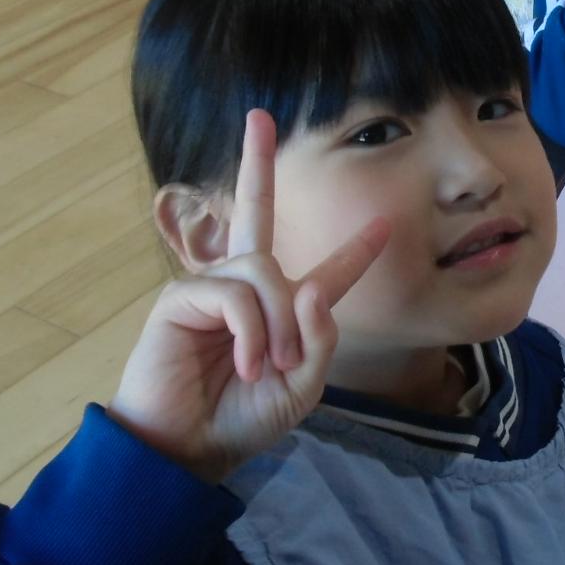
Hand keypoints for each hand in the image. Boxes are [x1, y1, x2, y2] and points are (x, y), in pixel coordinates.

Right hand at [109, 110, 390, 483]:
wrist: (189, 448)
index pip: (325, 275)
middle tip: (259, 116)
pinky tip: (246, 364)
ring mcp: (210, 289)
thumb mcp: (303, 386)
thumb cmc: (242, 419)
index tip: (384, 224)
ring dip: (278, 323)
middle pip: (255, 213)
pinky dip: (250, 331)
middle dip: (256, 163)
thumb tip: (311, 284)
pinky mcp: (180, 298)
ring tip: (270, 367)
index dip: (356, 252)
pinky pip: (234, 295)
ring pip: (265, 273)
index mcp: (282, 313)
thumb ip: (319, 337)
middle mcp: (245, 290)